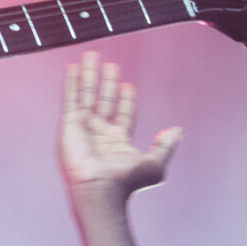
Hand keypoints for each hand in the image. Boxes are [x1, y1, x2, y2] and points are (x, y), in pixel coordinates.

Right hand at [59, 51, 180, 199]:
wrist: (100, 188)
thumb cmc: (125, 181)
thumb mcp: (154, 164)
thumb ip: (165, 146)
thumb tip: (177, 131)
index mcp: (118, 141)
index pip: (124, 114)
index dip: (127, 100)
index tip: (129, 85)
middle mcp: (100, 133)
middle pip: (105, 101)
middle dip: (107, 83)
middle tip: (111, 65)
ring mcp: (84, 128)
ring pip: (87, 95)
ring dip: (90, 76)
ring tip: (92, 57)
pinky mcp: (69, 124)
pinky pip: (71, 98)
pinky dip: (72, 82)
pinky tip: (74, 68)